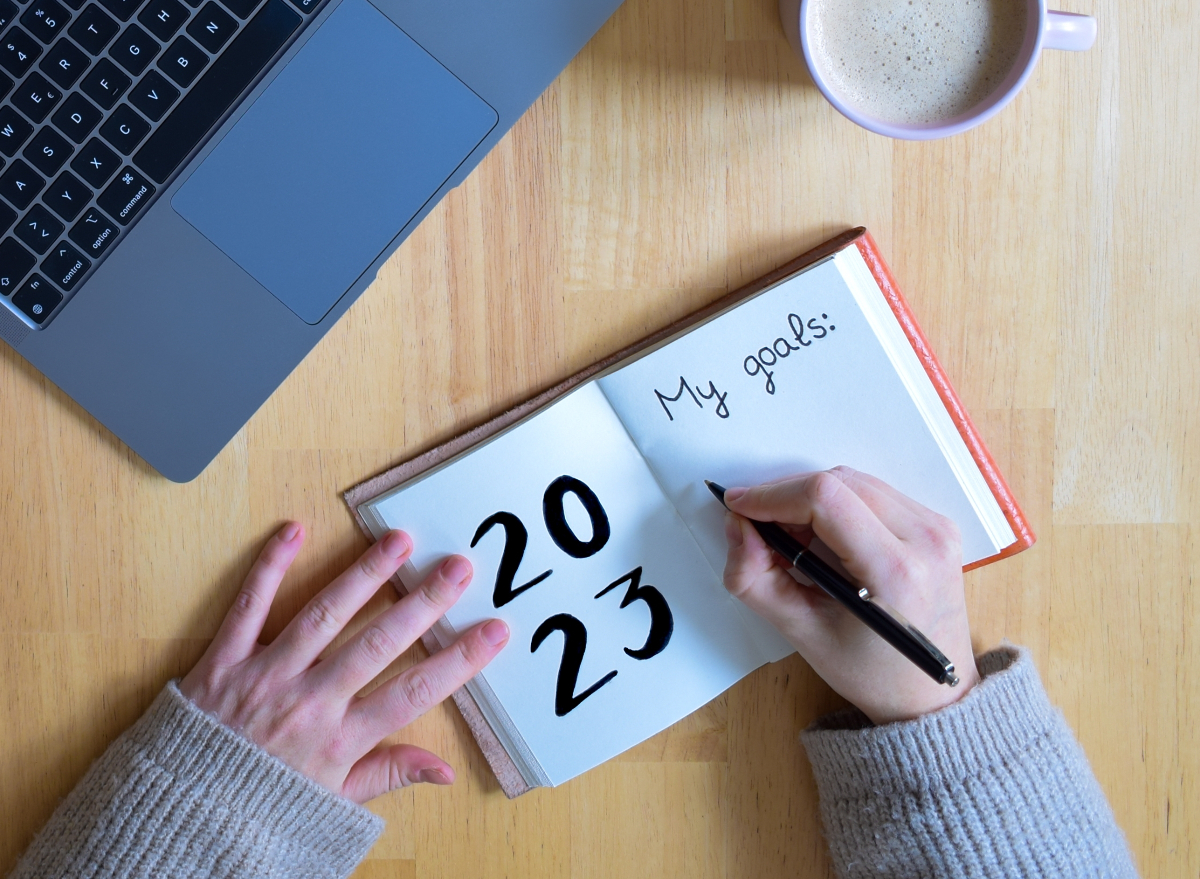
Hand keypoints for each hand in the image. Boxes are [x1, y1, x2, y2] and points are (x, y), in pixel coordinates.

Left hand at [179, 522, 508, 802]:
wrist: (177, 821)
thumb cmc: (258, 810)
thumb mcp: (331, 805)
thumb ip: (388, 776)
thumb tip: (445, 770)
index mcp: (338, 741)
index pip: (413, 692)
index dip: (459, 660)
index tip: (494, 631)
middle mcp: (308, 703)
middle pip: (378, 644)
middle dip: (424, 603)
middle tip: (459, 568)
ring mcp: (266, 677)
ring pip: (324, 616)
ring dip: (364, 575)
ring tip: (398, 541)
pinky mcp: (223, 661)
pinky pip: (249, 607)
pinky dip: (269, 566)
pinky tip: (294, 531)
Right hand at [722, 467, 978, 724]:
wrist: (931, 695)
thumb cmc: (873, 673)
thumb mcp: (803, 634)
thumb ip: (756, 580)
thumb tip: (737, 527)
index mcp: (897, 571)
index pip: (825, 498)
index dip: (772, 495)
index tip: (739, 507)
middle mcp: (926, 539)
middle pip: (838, 481)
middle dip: (787, 497)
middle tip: (761, 530)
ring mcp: (937, 528)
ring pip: (854, 481)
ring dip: (811, 499)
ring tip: (793, 541)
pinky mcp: (937, 525)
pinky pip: (874, 493)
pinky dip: (838, 505)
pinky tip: (824, 539)